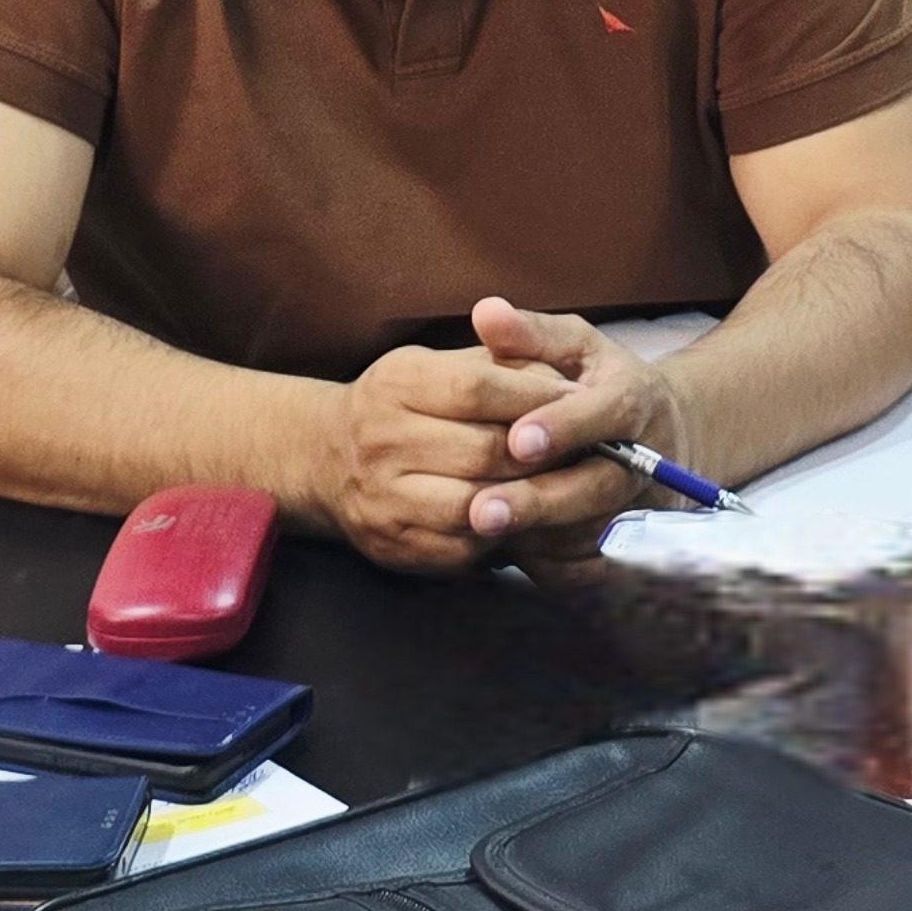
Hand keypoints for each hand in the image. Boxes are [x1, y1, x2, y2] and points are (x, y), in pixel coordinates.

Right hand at [308, 337, 575, 571]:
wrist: (326, 459)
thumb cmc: (402, 405)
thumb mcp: (435, 365)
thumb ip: (495, 364)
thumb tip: (561, 380)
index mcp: (396, 383)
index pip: (476, 387)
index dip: (533, 396)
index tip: (577, 400)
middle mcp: (382, 439)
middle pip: (483, 450)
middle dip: (542, 453)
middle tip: (585, 451)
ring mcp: (384, 497)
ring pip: (477, 504)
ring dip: (527, 499)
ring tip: (560, 488)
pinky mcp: (393, 544)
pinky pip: (464, 546)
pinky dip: (501, 535)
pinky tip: (523, 520)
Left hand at [467, 296, 678, 544]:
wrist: (662, 436)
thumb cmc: (598, 382)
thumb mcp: (573, 345)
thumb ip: (529, 333)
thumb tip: (485, 313)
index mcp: (635, 400)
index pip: (608, 413)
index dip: (566, 427)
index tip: (517, 438)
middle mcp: (647, 459)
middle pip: (598, 487)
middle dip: (540, 501)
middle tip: (481, 511)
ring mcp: (640, 508)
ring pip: (590, 533)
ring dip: (536, 536)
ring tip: (475, 529)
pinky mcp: (628, 547)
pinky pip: (589, 566)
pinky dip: (548, 563)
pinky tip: (502, 550)